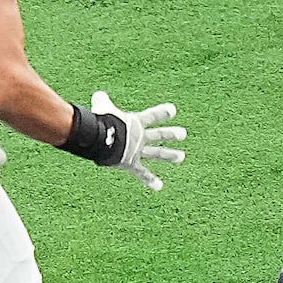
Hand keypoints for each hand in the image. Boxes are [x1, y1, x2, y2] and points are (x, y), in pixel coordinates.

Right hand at [65, 92, 187, 189]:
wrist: (103, 139)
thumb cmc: (102, 120)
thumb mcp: (102, 107)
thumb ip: (102, 100)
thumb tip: (99, 95)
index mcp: (135, 122)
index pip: (152, 116)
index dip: (162, 113)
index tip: (173, 111)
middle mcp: (140, 137)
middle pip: (159, 135)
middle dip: (171, 134)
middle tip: (183, 134)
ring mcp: (138, 151)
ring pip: (157, 154)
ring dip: (170, 156)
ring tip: (181, 157)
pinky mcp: (131, 164)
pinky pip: (142, 174)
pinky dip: (150, 180)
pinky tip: (159, 187)